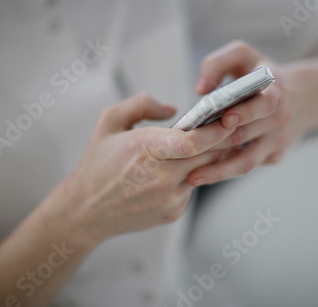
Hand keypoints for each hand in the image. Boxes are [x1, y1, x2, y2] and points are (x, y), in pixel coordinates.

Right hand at [51, 94, 234, 246]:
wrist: (86, 210)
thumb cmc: (97, 162)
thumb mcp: (109, 122)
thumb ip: (142, 104)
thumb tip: (174, 109)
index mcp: (145, 150)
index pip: (192, 142)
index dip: (215, 131)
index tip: (229, 118)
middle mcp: (161, 177)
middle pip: (207, 156)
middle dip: (222, 140)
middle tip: (231, 125)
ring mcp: (169, 198)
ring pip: (204, 171)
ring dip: (210, 157)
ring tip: (211, 143)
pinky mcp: (173, 212)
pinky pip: (193, 188)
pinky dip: (193, 175)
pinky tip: (183, 168)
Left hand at [188, 41, 312, 185]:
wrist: (304, 97)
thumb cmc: (262, 73)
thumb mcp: (244, 55)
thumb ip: (218, 63)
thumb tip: (199, 90)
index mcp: (275, 91)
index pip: (264, 105)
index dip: (246, 112)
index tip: (225, 119)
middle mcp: (279, 119)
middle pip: (245, 137)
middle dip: (215, 146)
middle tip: (188, 153)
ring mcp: (278, 142)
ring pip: (247, 162)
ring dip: (219, 172)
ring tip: (192, 178)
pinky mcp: (274, 156)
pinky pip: (248, 166)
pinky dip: (226, 171)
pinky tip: (204, 175)